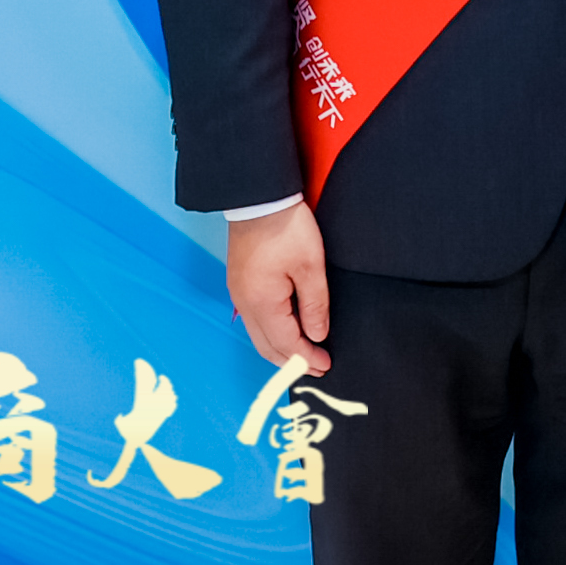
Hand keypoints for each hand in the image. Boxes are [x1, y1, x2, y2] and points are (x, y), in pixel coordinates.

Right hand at [226, 200, 331, 373]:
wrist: (258, 198)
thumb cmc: (286, 227)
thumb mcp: (310, 266)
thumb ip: (315, 305)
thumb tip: (317, 335)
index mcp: (262, 303)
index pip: (286, 344)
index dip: (307, 358)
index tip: (326, 365)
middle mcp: (245, 303)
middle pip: (266, 346)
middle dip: (291, 361)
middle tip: (316, 366)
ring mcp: (239, 293)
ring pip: (258, 334)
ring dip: (280, 348)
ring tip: (303, 352)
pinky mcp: (240, 282)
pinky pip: (254, 319)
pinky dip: (271, 332)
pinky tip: (286, 328)